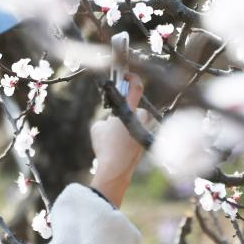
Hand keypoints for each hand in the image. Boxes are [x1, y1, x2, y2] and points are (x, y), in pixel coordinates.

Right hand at [90, 73, 148, 206]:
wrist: (116, 168)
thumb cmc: (105, 146)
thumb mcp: (98, 127)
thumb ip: (107, 118)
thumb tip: (112, 121)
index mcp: (130, 111)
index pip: (136, 88)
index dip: (132, 78)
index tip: (126, 75)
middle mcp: (142, 119)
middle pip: (135, 108)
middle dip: (126, 112)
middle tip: (114, 122)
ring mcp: (145, 131)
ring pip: (137, 121)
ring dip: (128, 124)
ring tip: (116, 137)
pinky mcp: (145, 141)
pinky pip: (136, 133)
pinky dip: (129, 136)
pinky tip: (120, 146)